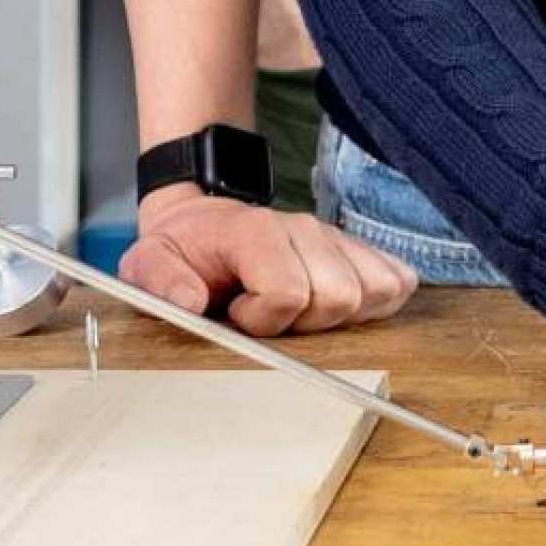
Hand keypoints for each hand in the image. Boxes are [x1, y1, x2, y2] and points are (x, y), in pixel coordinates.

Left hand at [122, 186, 415, 334]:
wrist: (205, 222)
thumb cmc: (183, 252)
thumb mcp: (149, 263)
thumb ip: (161, 280)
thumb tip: (191, 301)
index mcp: (257, 231)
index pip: (290, 291)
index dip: (263, 319)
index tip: (237, 313)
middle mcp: (306, 229)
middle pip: (340, 297)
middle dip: (304, 323)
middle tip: (270, 315)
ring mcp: (336, 239)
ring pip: (374, 292)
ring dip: (339, 317)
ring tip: (299, 310)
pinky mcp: (359, 250)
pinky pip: (396, 282)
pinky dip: (377, 303)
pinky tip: (339, 308)